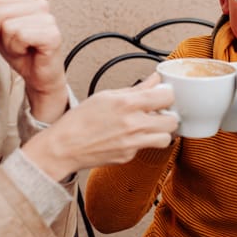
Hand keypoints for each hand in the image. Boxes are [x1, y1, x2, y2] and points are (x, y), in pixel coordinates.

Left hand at [0, 0, 67, 121]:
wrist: (38, 77)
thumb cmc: (21, 54)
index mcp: (25, 0)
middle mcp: (38, 4)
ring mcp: (47, 18)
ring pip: (8, 25)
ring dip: (7, 44)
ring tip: (17, 49)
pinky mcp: (52, 33)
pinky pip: (21, 35)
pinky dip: (18, 48)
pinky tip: (27, 52)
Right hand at [22, 74, 177, 180]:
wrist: (64, 147)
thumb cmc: (80, 120)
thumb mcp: (106, 96)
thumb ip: (135, 89)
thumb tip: (154, 80)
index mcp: (127, 104)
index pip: (166, 97)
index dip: (167, 95)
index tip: (163, 95)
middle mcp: (134, 125)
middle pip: (172, 120)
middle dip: (168, 115)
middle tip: (160, 112)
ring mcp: (133, 143)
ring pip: (166, 138)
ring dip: (161, 131)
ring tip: (150, 126)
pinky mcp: (129, 156)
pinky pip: (146, 148)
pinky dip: (142, 142)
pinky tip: (129, 136)